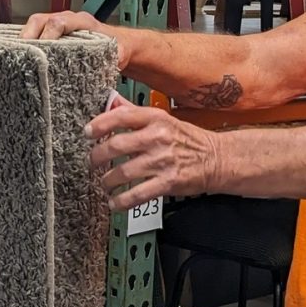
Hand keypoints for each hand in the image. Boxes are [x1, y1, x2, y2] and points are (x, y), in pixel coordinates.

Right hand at [20, 11, 129, 66]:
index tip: (42, 49)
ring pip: (34, 27)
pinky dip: (27, 46)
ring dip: (24, 41)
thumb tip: (115, 57)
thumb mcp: (120, 51)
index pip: (58, 22)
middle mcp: (66, 20)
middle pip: (39, 21)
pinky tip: (21, 59)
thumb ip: (118, 54)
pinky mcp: (51, 37)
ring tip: (16, 57)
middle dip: (28, 35)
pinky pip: (35, 36)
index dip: (48, 34)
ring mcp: (56, 27)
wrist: (118, 45)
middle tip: (20, 53)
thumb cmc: (116, 46)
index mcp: (82, 21)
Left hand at [87, 98, 220, 210]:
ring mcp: (162, 161)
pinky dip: (121, 201)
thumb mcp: (165, 119)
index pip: (121, 116)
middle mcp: (158, 137)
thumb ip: (137, 114)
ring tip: (104, 183)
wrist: (218, 159)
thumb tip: (113, 104)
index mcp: (156, 118)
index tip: (88, 133)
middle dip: (97, 157)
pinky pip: (136, 194)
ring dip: (107, 181)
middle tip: (92, 162)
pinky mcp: (167, 182)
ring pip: (122, 173)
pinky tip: (115, 203)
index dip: (99, 124)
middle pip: (116, 146)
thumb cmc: (190, 140)